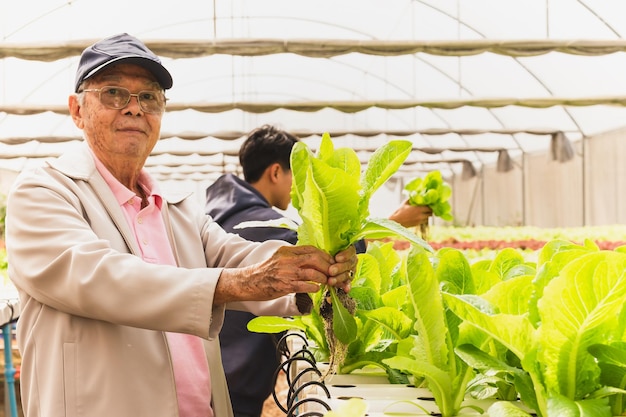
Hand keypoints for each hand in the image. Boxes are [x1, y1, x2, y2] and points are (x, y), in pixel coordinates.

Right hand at [215, 245, 342, 303]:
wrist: (247, 282)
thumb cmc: (264, 272)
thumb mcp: (278, 258)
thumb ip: (293, 257)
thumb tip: (310, 259)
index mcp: (286, 251)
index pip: (311, 249)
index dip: (324, 255)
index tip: (330, 261)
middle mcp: (287, 259)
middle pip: (315, 258)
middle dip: (327, 266)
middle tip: (333, 272)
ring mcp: (286, 272)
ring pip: (312, 272)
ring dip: (323, 278)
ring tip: (327, 282)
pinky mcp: (285, 285)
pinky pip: (305, 285)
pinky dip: (314, 287)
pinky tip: (317, 289)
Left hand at [327, 245, 357, 292]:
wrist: (322, 264)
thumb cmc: (324, 255)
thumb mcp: (326, 251)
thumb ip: (328, 251)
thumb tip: (326, 250)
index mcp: (348, 250)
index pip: (350, 251)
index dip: (345, 255)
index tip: (337, 258)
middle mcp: (351, 260)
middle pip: (349, 264)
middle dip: (340, 268)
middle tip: (331, 271)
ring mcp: (350, 270)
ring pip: (348, 274)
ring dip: (340, 278)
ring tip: (331, 281)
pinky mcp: (347, 280)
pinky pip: (348, 283)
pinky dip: (347, 286)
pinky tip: (346, 289)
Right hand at [388, 200, 431, 227]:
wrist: (396, 222)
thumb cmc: (399, 211)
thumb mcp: (405, 203)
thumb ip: (411, 199)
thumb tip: (415, 194)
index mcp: (418, 209)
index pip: (429, 208)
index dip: (430, 205)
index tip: (429, 203)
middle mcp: (420, 215)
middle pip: (430, 213)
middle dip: (430, 210)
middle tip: (427, 207)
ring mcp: (419, 221)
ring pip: (428, 218)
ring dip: (427, 215)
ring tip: (424, 212)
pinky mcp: (417, 224)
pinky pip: (424, 221)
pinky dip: (424, 218)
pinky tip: (420, 216)